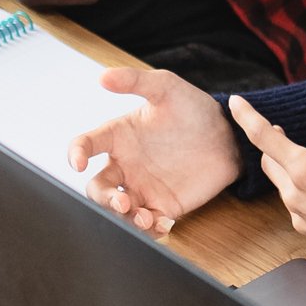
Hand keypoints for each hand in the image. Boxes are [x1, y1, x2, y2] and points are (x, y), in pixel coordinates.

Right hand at [69, 65, 236, 230]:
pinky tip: (161, 224)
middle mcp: (125, 165)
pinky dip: (148, 229)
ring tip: (144, 218)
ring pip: (118, 211)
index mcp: (118, 137)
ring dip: (124, 218)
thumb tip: (103, 76)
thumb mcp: (166, 88)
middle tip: (123, 201)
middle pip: (97, 188)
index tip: (79, 162)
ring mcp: (143, 188)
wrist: (229, 136)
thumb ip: (135, 81)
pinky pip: (147, 224)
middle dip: (103, 199)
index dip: (76, 153)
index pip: (86, 145)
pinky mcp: (163, 206)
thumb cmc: (194, 109)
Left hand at [228, 78, 305, 267]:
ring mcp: (302, 217)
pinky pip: (297, 208)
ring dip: (288, 170)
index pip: (264, 137)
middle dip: (271, 145)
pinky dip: (301, 192)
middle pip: (270, 163)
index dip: (247, 117)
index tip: (235, 103)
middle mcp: (296, 196)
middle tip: (279, 131)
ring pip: (284, 187)